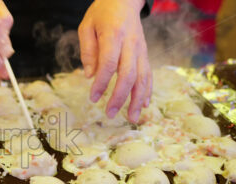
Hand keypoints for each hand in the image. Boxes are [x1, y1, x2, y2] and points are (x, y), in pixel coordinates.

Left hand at [78, 0, 151, 122]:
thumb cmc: (102, 13)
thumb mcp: (86, 27)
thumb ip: (88, 51)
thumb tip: (89, 77)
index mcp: (114, 35)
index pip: (109, 63)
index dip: (102, 83)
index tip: (92, 98)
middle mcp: (131, 44)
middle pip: (129, 74)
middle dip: (120, 97)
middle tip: (109, 114)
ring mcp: (141, 50)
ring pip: (143, 77)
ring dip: (137, 100)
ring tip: (131, 118)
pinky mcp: (145, 54)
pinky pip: (149, 74)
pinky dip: (147, 91)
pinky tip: (143, 105)